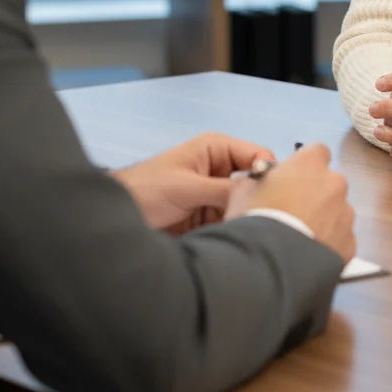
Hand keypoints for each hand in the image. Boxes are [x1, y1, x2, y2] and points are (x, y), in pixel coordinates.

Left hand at [112, 132, 272, 234]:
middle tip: (267, 221)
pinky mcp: (209, 219)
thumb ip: (222, 190)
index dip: (268, 174)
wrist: (118, 221)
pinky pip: (232, 222)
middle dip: (259, 200)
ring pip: (245, 205)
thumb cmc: (146, 190)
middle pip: (254, 183)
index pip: (257, 156)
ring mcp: (215, 195)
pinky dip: (236, 231)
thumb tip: (258, 195)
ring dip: (247, 218)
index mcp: (217, 149)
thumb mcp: (186, 186)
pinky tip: (240, 241)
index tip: (273, 197)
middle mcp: (221, 170)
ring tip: (254, 235)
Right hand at [226, 143, 355, 263]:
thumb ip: (258, 180)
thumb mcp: (242, 191)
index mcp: (310, 164)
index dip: (304, 165)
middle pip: (329, 183)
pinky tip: (309, 256)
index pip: (317, 151)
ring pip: (337, 212)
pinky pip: (340, 239)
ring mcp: (346, 215)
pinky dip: (329, 244)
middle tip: (293, 212)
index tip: (291, 179)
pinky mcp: (350, 245)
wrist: (269, 265)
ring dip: (324, 220)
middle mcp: (334, 184)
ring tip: (300, 239)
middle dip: (315, 194)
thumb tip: (261, 184)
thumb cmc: (255, 219)